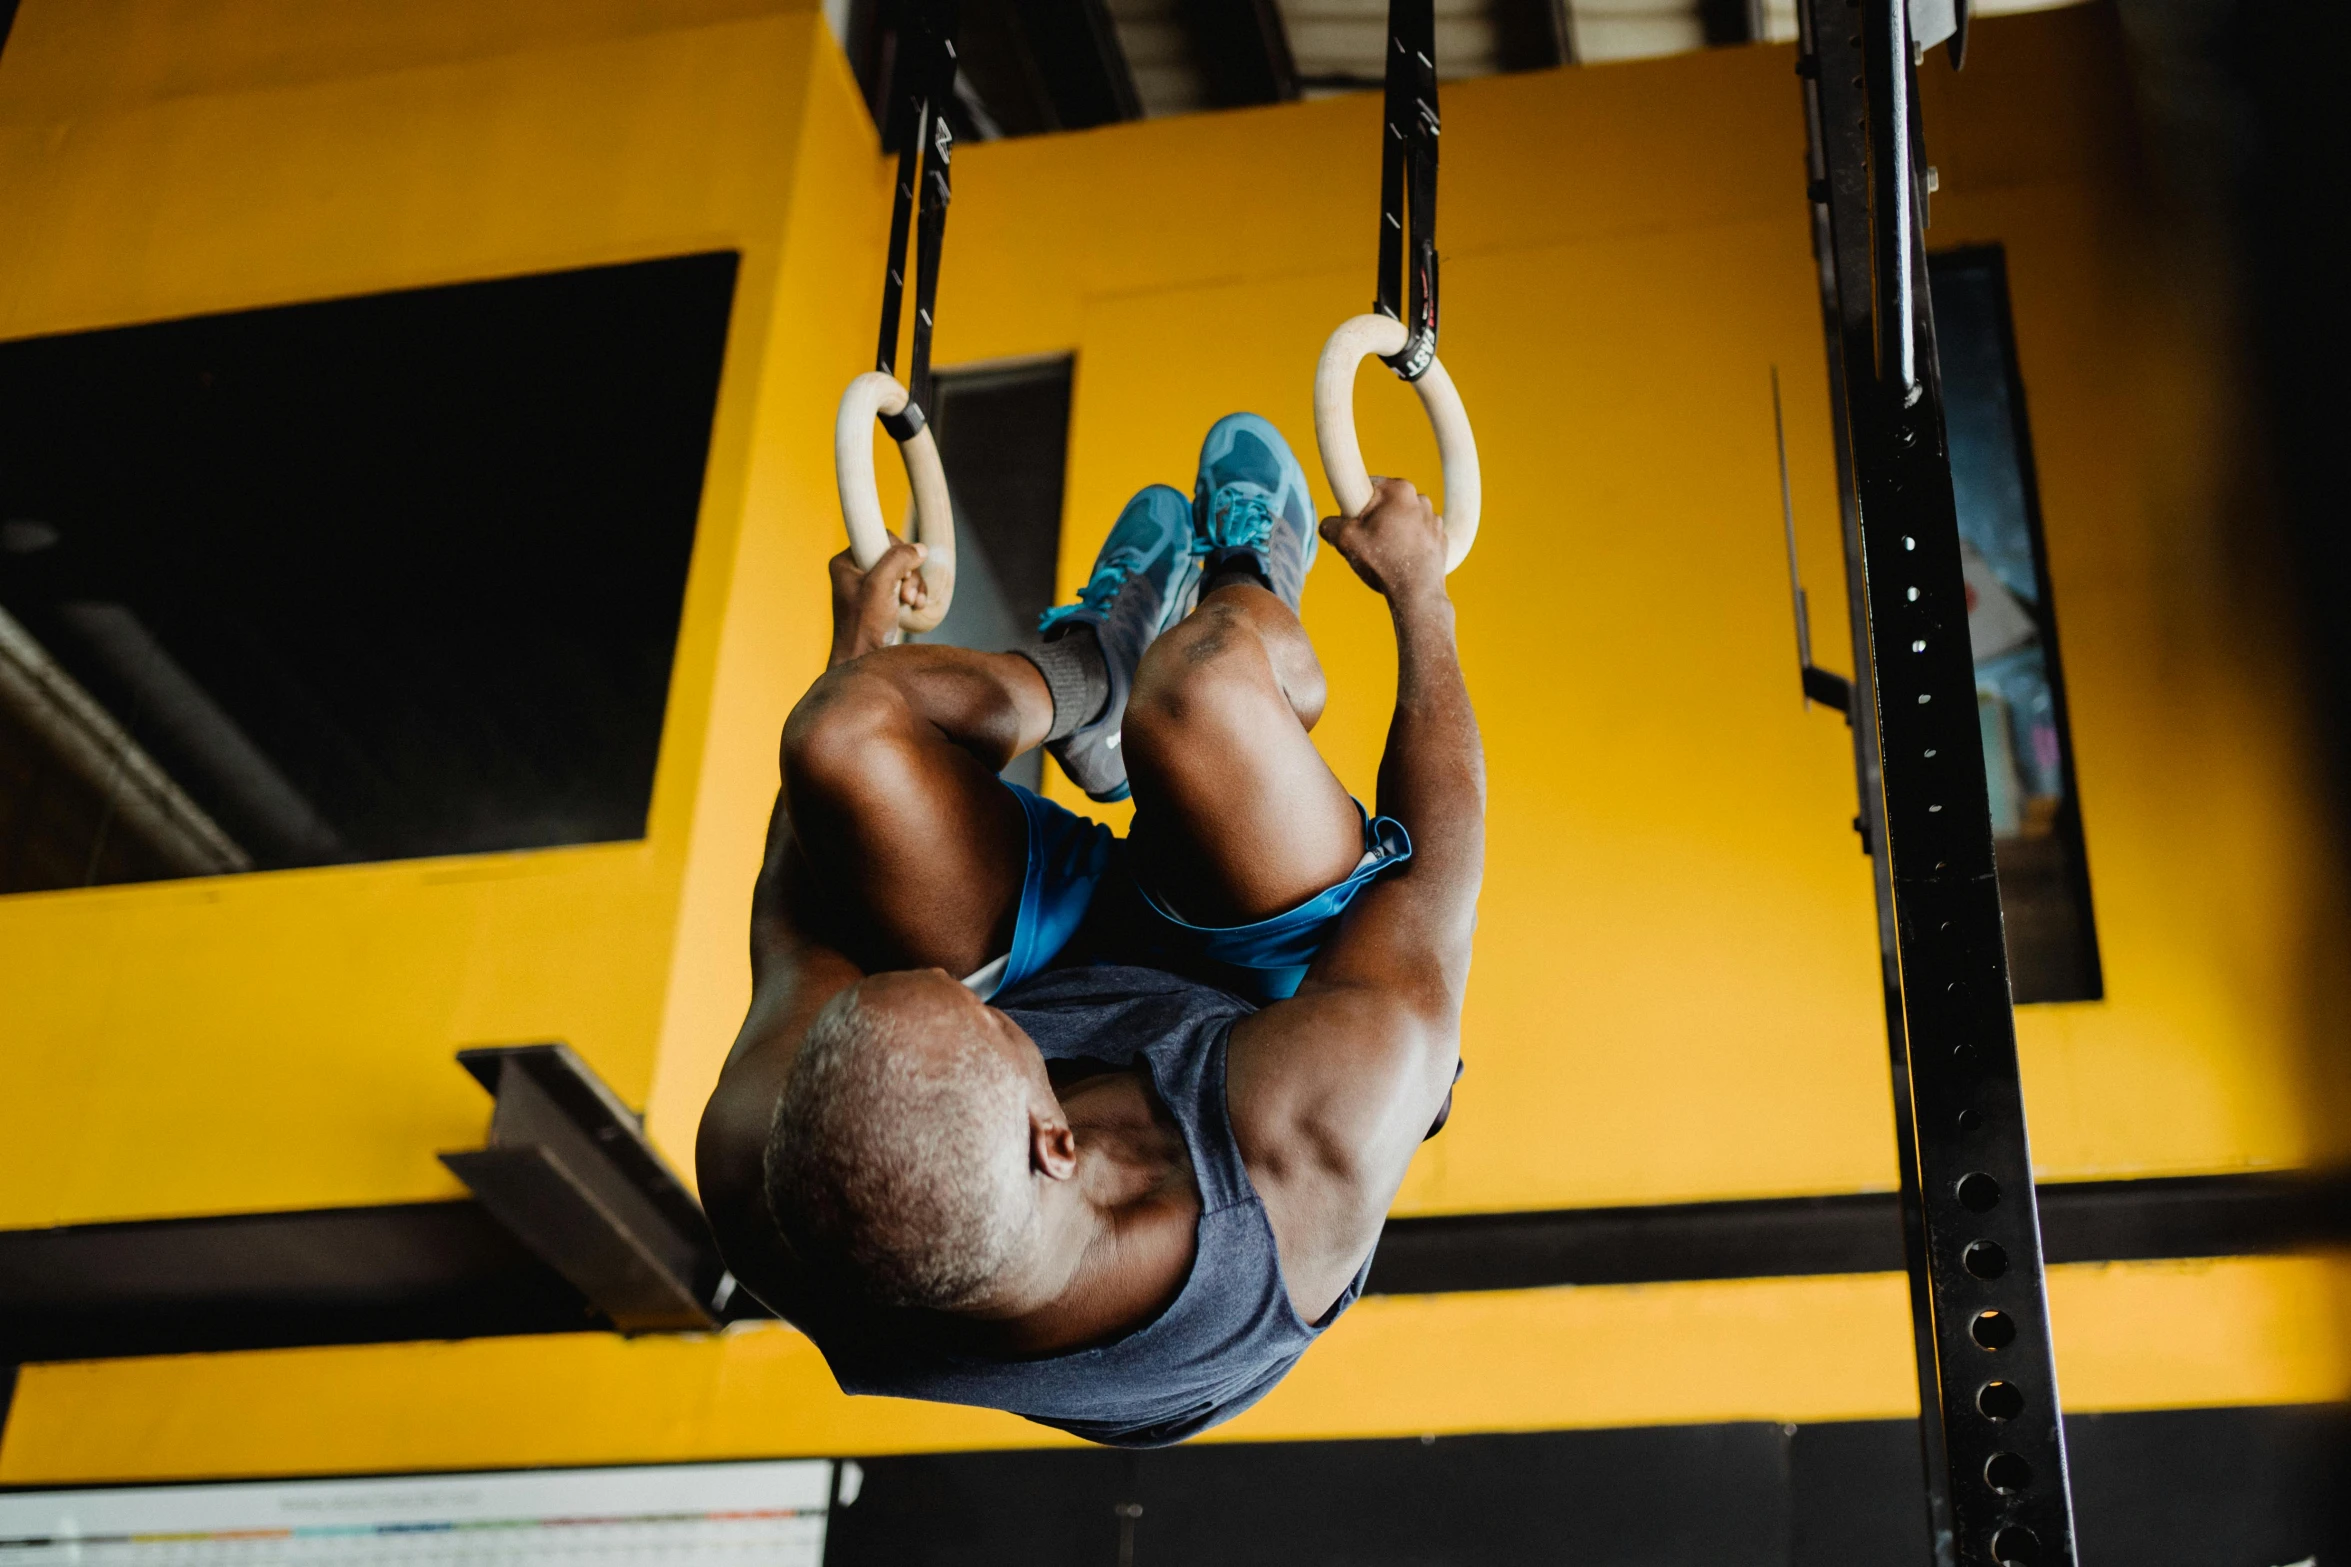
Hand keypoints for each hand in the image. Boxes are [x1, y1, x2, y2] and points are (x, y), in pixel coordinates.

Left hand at [827, 535, 930, 667]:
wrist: (863, 660)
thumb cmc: (863, 627)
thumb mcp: (880, 586)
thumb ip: (898, 560)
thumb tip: (919, 549)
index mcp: (845, 562)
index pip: (878, 538)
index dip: (897, 552)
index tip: (902, 574)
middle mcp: (855, 571)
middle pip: (894, 555)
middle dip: (908, 574)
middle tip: (907, 595)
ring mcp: (868, 586)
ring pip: (902, 571)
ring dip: (913, 585)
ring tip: (912, 603)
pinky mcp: (880, 599)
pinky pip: (903, 586)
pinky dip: (913, 594)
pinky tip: (915, 606)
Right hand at [1318, 477, 1446, 603]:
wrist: (1417, 593)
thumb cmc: (1383, 563)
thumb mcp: (1345, 540)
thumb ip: (1330, 525)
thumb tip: (1328, 524)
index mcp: (1399, 490)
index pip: (1369, 485)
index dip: (1357, 504)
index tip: (1355, 523)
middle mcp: (1421, 498)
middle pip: (1387, 503)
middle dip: (1376, 518)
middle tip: (1368, 542)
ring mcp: (1434, 518)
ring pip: (1404, 518)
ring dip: (1394, 530)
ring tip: (1386, 554)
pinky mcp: (1441, 537)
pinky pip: (1419, 534)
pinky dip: (1410, 543)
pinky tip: (1402, 559)